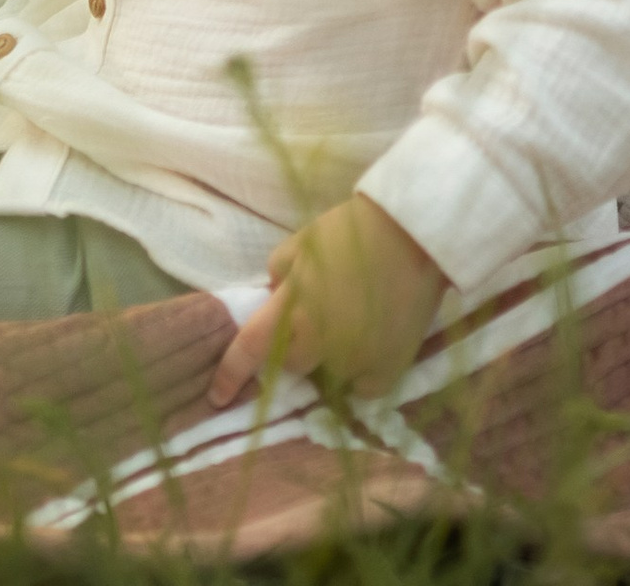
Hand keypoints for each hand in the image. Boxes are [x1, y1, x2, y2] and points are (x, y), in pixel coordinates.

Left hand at [208, 196, 443, 408]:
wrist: (414, 238)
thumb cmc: (352, 233)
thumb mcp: (302, 244)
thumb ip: (280, 275)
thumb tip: (273, 300)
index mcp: (293, 306)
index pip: (251, 348)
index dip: (230, 374)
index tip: (216, 397)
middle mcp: (320, 341)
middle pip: (291, 365)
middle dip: (294, 348)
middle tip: (317, 319)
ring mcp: (354, 362)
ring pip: (328, 376)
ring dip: (330, 357)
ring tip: (352, 321)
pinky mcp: (385, 375)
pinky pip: (361, 387)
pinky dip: (362, 370)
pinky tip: (374, 338)